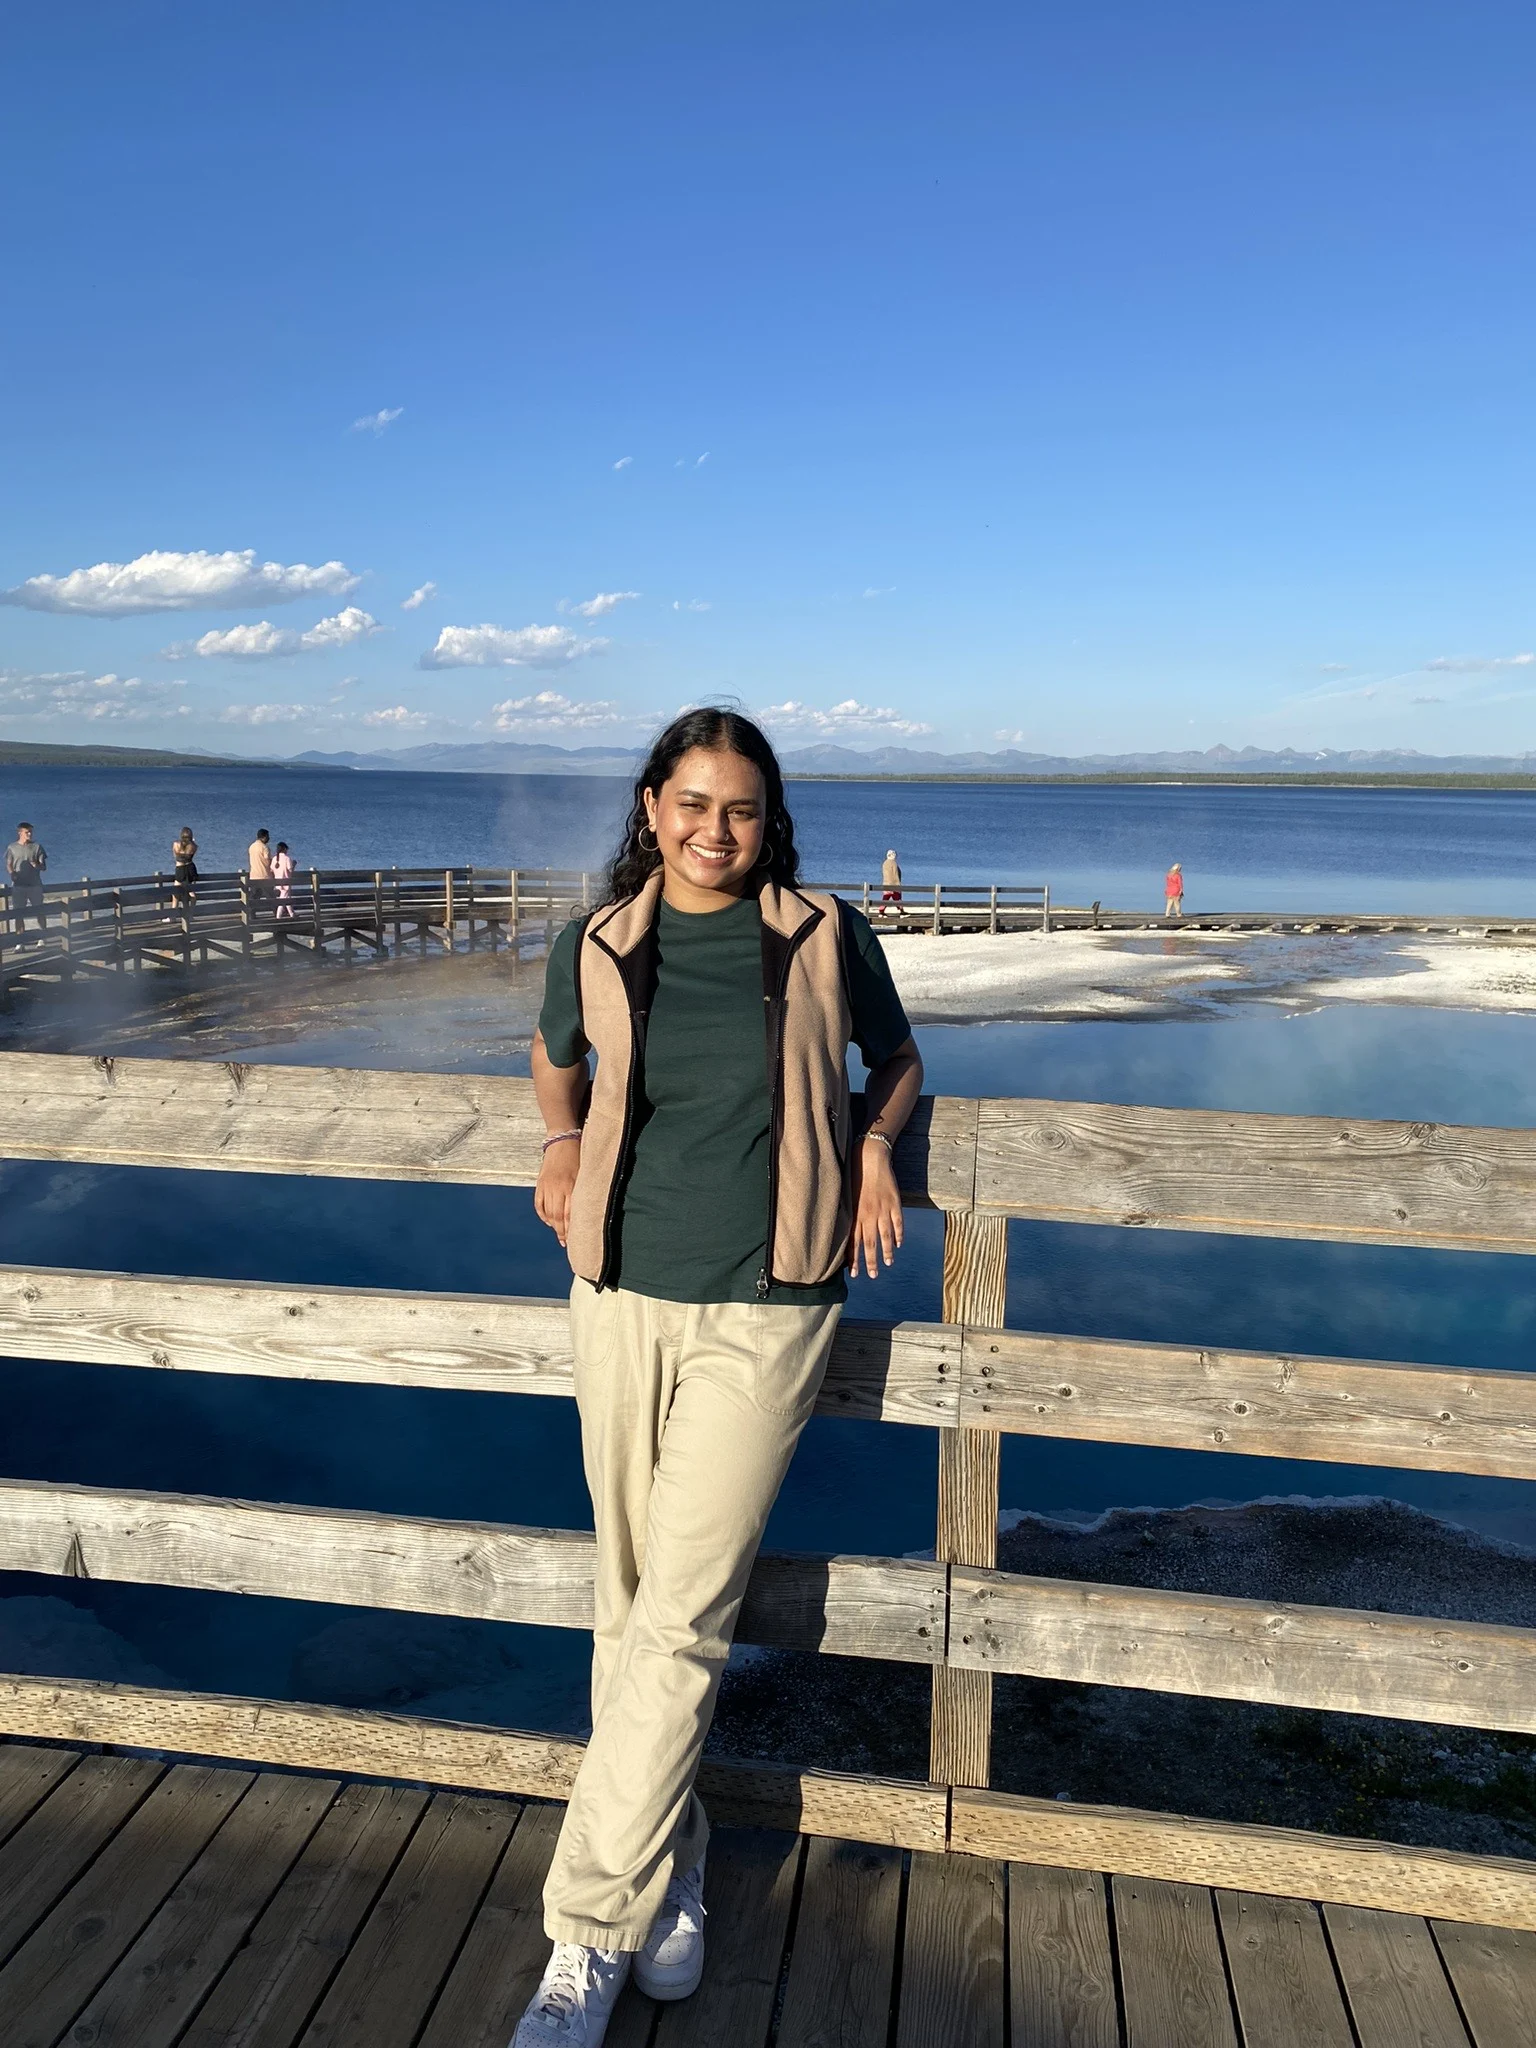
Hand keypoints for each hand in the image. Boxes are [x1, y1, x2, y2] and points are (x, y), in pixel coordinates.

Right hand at [534, 1140, 580, 1246]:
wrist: (562, 1140)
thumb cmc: (579, 1157)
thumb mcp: (586, 1173)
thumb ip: (585, 1192)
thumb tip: (588, 1213)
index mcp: (571, 1184)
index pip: (571, 1213)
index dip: (572, 1229)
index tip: (576, 1240)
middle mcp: (558, 1187)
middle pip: (558, 1216)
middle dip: (563, 1231)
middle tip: (567, 1242)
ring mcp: (547, 1186)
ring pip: (548, 1212)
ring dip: (554, 1226)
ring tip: (560, 1236)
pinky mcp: (540, 1184)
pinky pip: (539, 1205)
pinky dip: (543, 1215)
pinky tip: (550, 1222)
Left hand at [847, 1134, 903, 1277]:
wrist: (870, 1158)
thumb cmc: (855, 1175)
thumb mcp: (847, 1196)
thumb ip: (848, 1214)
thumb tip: (844, 1232)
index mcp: (855, 1214)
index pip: (853, 1242)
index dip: (854, 1259)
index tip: (854, 1274)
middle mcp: (868, 1214)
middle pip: (869, 1243)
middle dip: (871, 1261)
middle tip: (873, 1275)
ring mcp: (883, 1209)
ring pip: (885, 1236)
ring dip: (887, 1251)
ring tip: (888, 1263)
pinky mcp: (894, 1202)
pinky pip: (897, 1222)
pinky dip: (899, 1234)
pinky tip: (899, 1244)